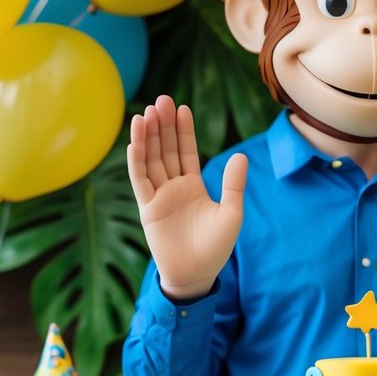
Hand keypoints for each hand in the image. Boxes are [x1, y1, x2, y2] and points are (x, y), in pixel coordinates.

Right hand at [127, 95, 247, 298]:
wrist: (197, 275)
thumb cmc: (216, 248)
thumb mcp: (231, 213)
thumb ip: (233, 185)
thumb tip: (241, 155)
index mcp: (193, 186)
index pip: (186, 151)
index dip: (183, 130)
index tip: (182, 107)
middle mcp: (174, 187)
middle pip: (166, 150)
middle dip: (163, 126)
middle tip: (162, 100)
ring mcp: (159, 197)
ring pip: (151, 160)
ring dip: (148, 137)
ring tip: (146, 113)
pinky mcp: (148, 209)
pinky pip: (140, 180)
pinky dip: (137, 160)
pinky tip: (135, 140)